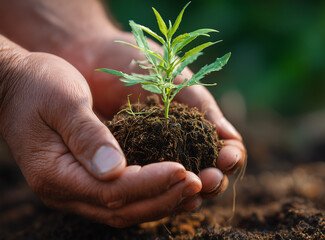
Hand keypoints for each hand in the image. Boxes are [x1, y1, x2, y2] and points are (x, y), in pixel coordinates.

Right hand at [0, 52, 201, 226]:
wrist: (15, 86)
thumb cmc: (37, 86)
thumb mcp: (62, 102)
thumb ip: (88, 135)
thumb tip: (116, 169)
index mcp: (55, 174)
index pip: (112, 191)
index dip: (150, 183)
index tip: (183, 170)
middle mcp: (66, 191)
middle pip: (123, 209)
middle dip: (165, 197)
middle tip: (201, 182)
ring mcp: (77, 189)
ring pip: (126, 210)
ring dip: (163, 201)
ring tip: (198, 188)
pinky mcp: (88, 180)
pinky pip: (123, 198)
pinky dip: (152, 194)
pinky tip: (176, 184)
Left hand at [58, 30, 246, 198]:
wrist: (93, 54)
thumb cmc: (140, 61)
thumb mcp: (176, 80)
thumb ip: (202, 108)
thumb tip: (230, 139)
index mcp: (198, 126)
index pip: (224, 150)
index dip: (230, 157)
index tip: (226, 157)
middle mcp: (179, 146)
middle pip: (205, 174)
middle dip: (212, 180)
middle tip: (208, 179)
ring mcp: (152, 157)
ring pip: (176, 186)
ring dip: (186, 192)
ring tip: (189, 191)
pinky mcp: (124, 164)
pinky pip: (141, 184)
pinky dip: (151, 192)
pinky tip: (155, 193)